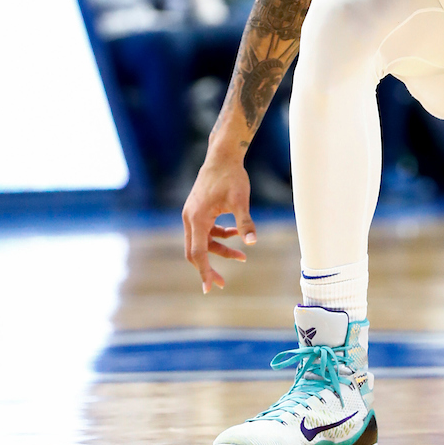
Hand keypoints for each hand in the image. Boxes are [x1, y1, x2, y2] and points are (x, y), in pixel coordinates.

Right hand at [182, 153, 255, 292]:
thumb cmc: (232, 177)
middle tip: (222, 284)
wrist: (223, 156)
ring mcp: (192, 214)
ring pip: (203, 241)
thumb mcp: (241, 201)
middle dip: (209, 267)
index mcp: (197, 219)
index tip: (209, 288)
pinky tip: (235, 235)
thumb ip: (245, 223)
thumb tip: (253, 242)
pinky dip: (219, 236)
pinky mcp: (198, 210)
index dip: (204, 271)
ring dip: (220, 250)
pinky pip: (206, 231)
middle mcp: (190, 218)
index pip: (198, 253)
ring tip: (242, 257)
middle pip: (196, 251)